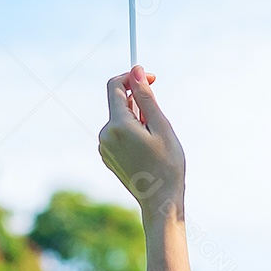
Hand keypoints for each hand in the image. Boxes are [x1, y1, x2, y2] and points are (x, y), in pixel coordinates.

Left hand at [99, 66, 185, 220]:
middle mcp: (105, 135)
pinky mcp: (107, 155)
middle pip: (119, 102)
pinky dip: (132, 131)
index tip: (152, 80)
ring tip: (154, 139)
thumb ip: (146, 97)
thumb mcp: (161, 125)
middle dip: (139, 103)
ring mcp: (104, 147)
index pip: (116, 86)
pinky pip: (118, 132)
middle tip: (158, 122)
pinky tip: (146, 148)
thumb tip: (136, 70)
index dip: (133, 77)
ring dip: (137, 118)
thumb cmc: (167, 163)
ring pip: (120, 117)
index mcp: (118, 126)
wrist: (160, 201)